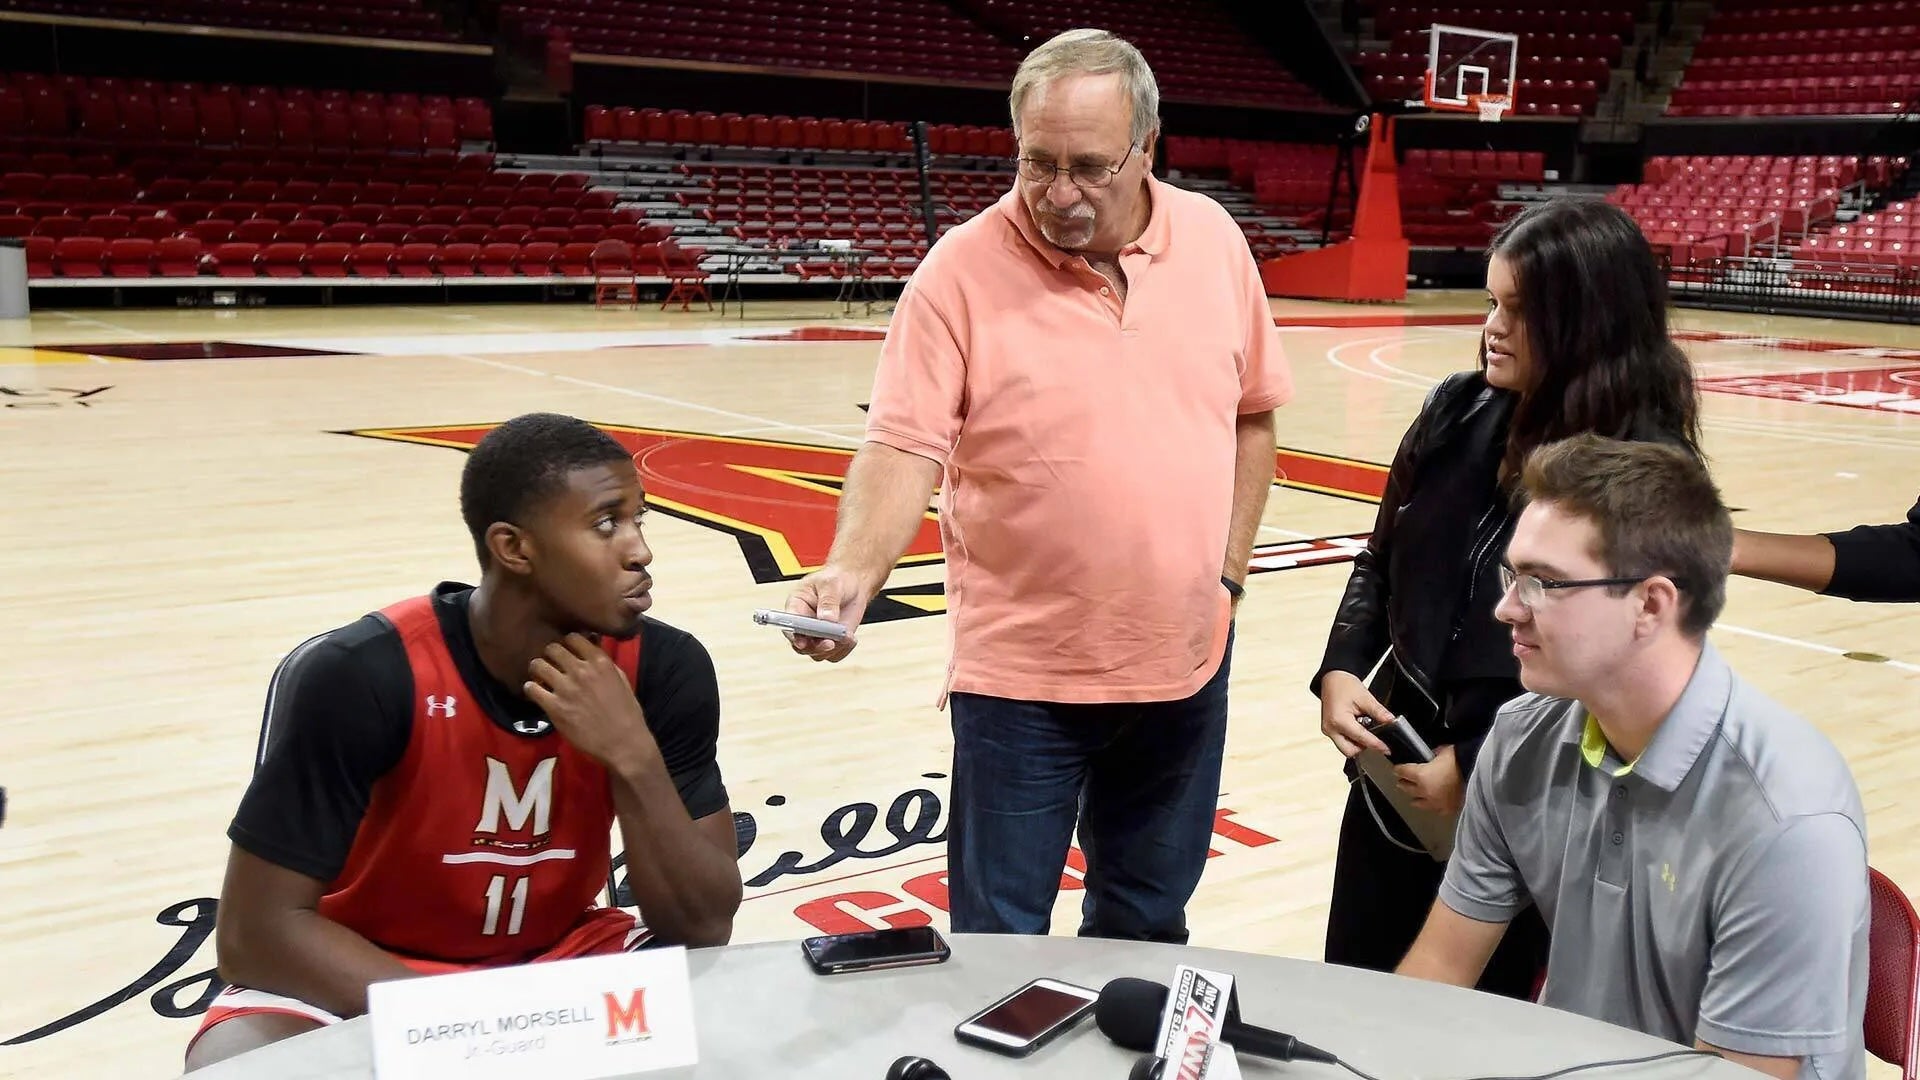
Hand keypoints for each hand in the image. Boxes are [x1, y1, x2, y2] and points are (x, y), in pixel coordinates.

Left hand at [525, 634, 659, 775]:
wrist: (623, 743)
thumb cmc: (627, 712)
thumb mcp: (621, 680)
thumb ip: (605, 663)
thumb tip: (593, 647)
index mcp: (600, 662)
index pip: (574, 638)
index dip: (568, 643)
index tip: (566, 650)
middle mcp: (581, 671)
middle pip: (553, 648)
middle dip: (550, 654)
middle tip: (551, 663)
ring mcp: (565, 689)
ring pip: (538, 665)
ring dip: (537, 669)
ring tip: (540, 676)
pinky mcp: (554, 707)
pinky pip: (532, 689)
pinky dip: (531, 688)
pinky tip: (535, 692)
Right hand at [784, 564, 870, 662]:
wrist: (853, 584)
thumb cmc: (836, 579)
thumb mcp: (831, 584)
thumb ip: (828, 601)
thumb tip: (827, 620)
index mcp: (795, 607)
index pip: (789, 625)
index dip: (793, 635)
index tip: (803, 642)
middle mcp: (803, 625)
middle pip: (801, 646)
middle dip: (815, 647)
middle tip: (830, 643)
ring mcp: (816, 636)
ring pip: (818, 654)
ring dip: (833, 648)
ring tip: (847, 635)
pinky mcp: (831, 642)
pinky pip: (834, 655)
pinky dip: (844, 649)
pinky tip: (851, 637)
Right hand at [1318, 670, 1393, 757]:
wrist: (1332, 678)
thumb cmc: (1344, 685)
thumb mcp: (1365, 697)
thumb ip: (1379, 712)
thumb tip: (1391, 721)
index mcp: (1339, 720)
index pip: (1362, 738)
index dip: (1376, 744)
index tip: (1386, 749)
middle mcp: (1330, 728)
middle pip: (1350, 751)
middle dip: (1363, 747)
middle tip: (1375, 738)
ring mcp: (1328, 730)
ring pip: (1345, 748)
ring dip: (1357, 743)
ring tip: (1364, 728)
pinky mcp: (1328, 729)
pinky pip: (1341, 741)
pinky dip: (1351, 738)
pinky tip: (1357, 727)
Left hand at [1394, 745, 1463, 815]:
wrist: (1481, 776)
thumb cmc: (1462, 761)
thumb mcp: (1445, 751)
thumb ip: (1434, 753)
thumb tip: (1431, 754)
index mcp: (1421, 775)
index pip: (1403, 772)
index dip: (1399, 769)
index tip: (1397, 769)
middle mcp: (1424, 791)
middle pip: (1407, 789)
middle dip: (1404, 783)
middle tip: (1402, 780)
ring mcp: (1435, 803)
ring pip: (1417, 803)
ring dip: (1415, 797)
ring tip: (1414, 794)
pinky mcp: (1447, 810)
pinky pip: (1434, 809)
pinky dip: (1431, 805)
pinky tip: (1432, 802)